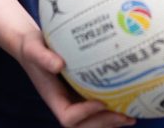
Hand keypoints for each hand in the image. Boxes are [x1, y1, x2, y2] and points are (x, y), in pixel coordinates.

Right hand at [16, 29, 135, 127]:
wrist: (32, 45)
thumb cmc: (32, 47)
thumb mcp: (34, 49)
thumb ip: (43, 57)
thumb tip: (60, 64)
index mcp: (53, 96)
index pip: (68, 117)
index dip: (84, 114)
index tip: (100, 101)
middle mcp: (64, 102)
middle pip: (82, 126)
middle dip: (103, 123)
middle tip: (125, 116)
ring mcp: (73, 98)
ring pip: (91, 122)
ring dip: (110, 122)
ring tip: (131, 116)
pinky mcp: (81, 91)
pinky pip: (96, 108)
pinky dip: (111, 110)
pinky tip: (128, 103)